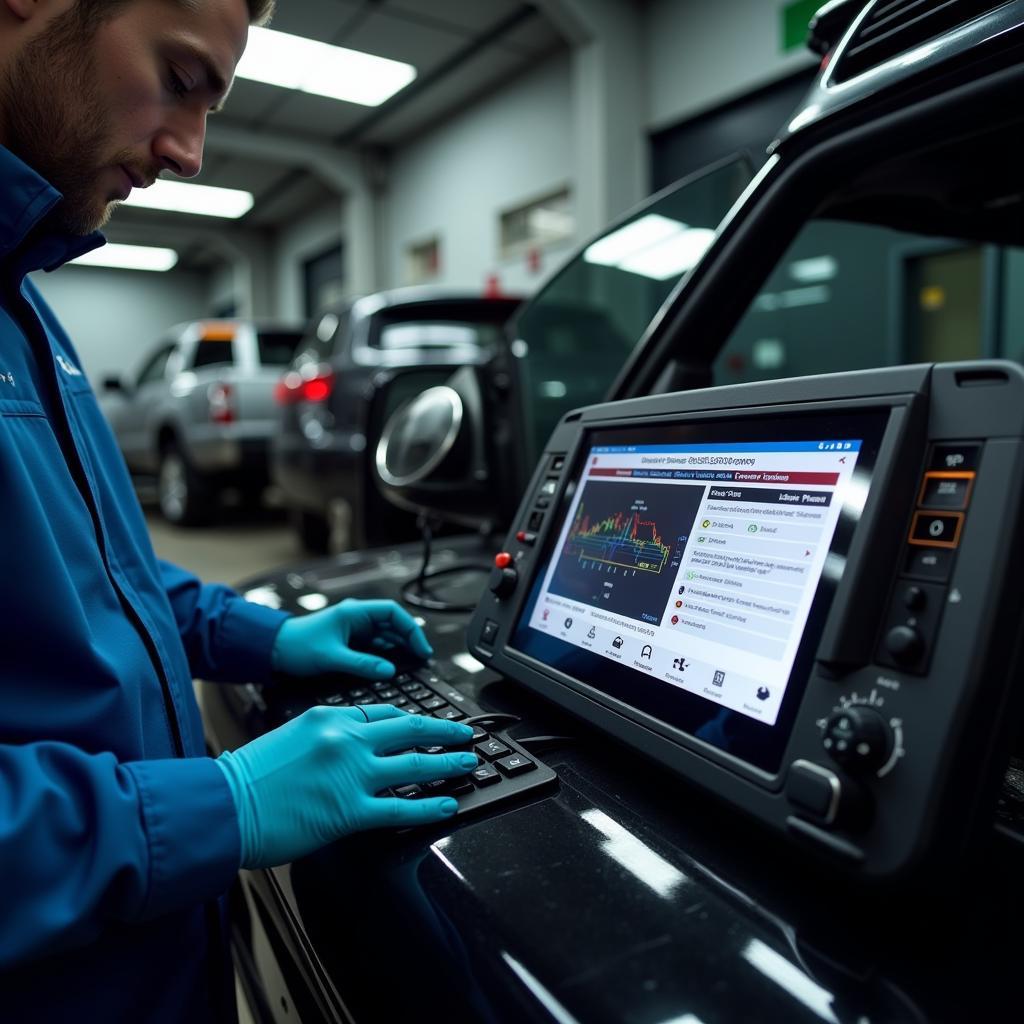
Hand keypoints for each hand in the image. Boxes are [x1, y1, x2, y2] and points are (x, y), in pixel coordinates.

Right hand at [216, 704, 476, 867]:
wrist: (222, 805)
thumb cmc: (247, 777)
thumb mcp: (288, 738)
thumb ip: (324, 737)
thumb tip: (348, 748)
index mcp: (329, 717)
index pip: (382, 712)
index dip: (411, 719)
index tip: (427, 724)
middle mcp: (345, 739)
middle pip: (410, 728)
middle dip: (444, 731)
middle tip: (466, 734)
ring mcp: (350, 773)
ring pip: (415, 763)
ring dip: (448, 763)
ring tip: (468, 763)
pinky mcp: (348, 810)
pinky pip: (401, 808)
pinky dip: (431, 807)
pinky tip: (449, 806)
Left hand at [272, 599, 432, 679]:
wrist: (274, 650)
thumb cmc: (298, 646)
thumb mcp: (331, 657)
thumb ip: (362, 664)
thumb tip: (389, 670)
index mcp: (354, 612)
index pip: (392, 613)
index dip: (410, 629)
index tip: (420, 648)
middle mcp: (357, 618)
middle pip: (393, 624)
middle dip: (409, 639)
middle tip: (422, 658)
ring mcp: (355, 630)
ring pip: (386, 636)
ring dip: (399, 648)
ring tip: (413, 663)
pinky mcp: (351, 642)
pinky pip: (376, 646)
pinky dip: (387, 655)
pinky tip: (394, 666)